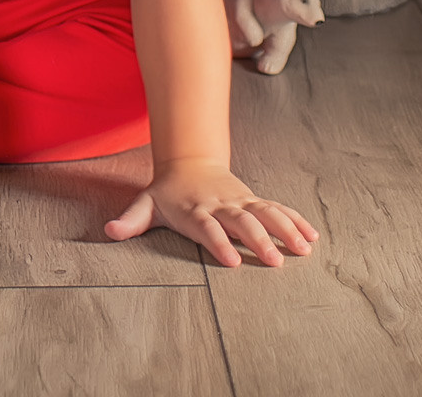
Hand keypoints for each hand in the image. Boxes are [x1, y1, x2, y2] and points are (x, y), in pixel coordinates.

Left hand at [105, 158, 316, 268]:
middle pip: (242, 221)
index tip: (232, 261)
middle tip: (275, 261)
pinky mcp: (253, 200)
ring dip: (285, 229)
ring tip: (303, 249)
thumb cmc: (168, 192)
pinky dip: (295, 220)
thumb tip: (109, 231)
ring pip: (265, 213)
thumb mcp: (147, 203)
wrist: (189, 161)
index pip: (207, 227)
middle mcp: (221, 204)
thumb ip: (131, 220)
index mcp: (196, 210)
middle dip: (258, 240)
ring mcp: (240, 201)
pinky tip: (312, 236)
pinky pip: (277, 209)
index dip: (218, 243)